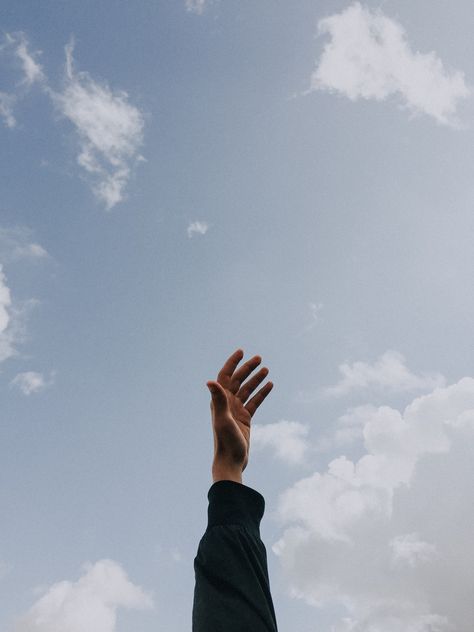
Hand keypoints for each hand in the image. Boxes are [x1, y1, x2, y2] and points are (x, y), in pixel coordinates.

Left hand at [207, 348, 272, 478]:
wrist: (231, 461)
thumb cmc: (225, 441)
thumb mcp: (222, 419)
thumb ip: (218, 399)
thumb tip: (209, 381)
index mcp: (219, 400)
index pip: (225, 376)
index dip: (232, 363)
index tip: (241, 351)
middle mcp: (227, 403)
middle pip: (238, 380)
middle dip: (247, 368)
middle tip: (259, 358)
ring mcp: (236, 410)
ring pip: (247, 390)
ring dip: (256, 379)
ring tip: (266, 369)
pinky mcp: (245, 419)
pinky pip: (254, 402)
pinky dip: (261, 393)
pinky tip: (270, 385)